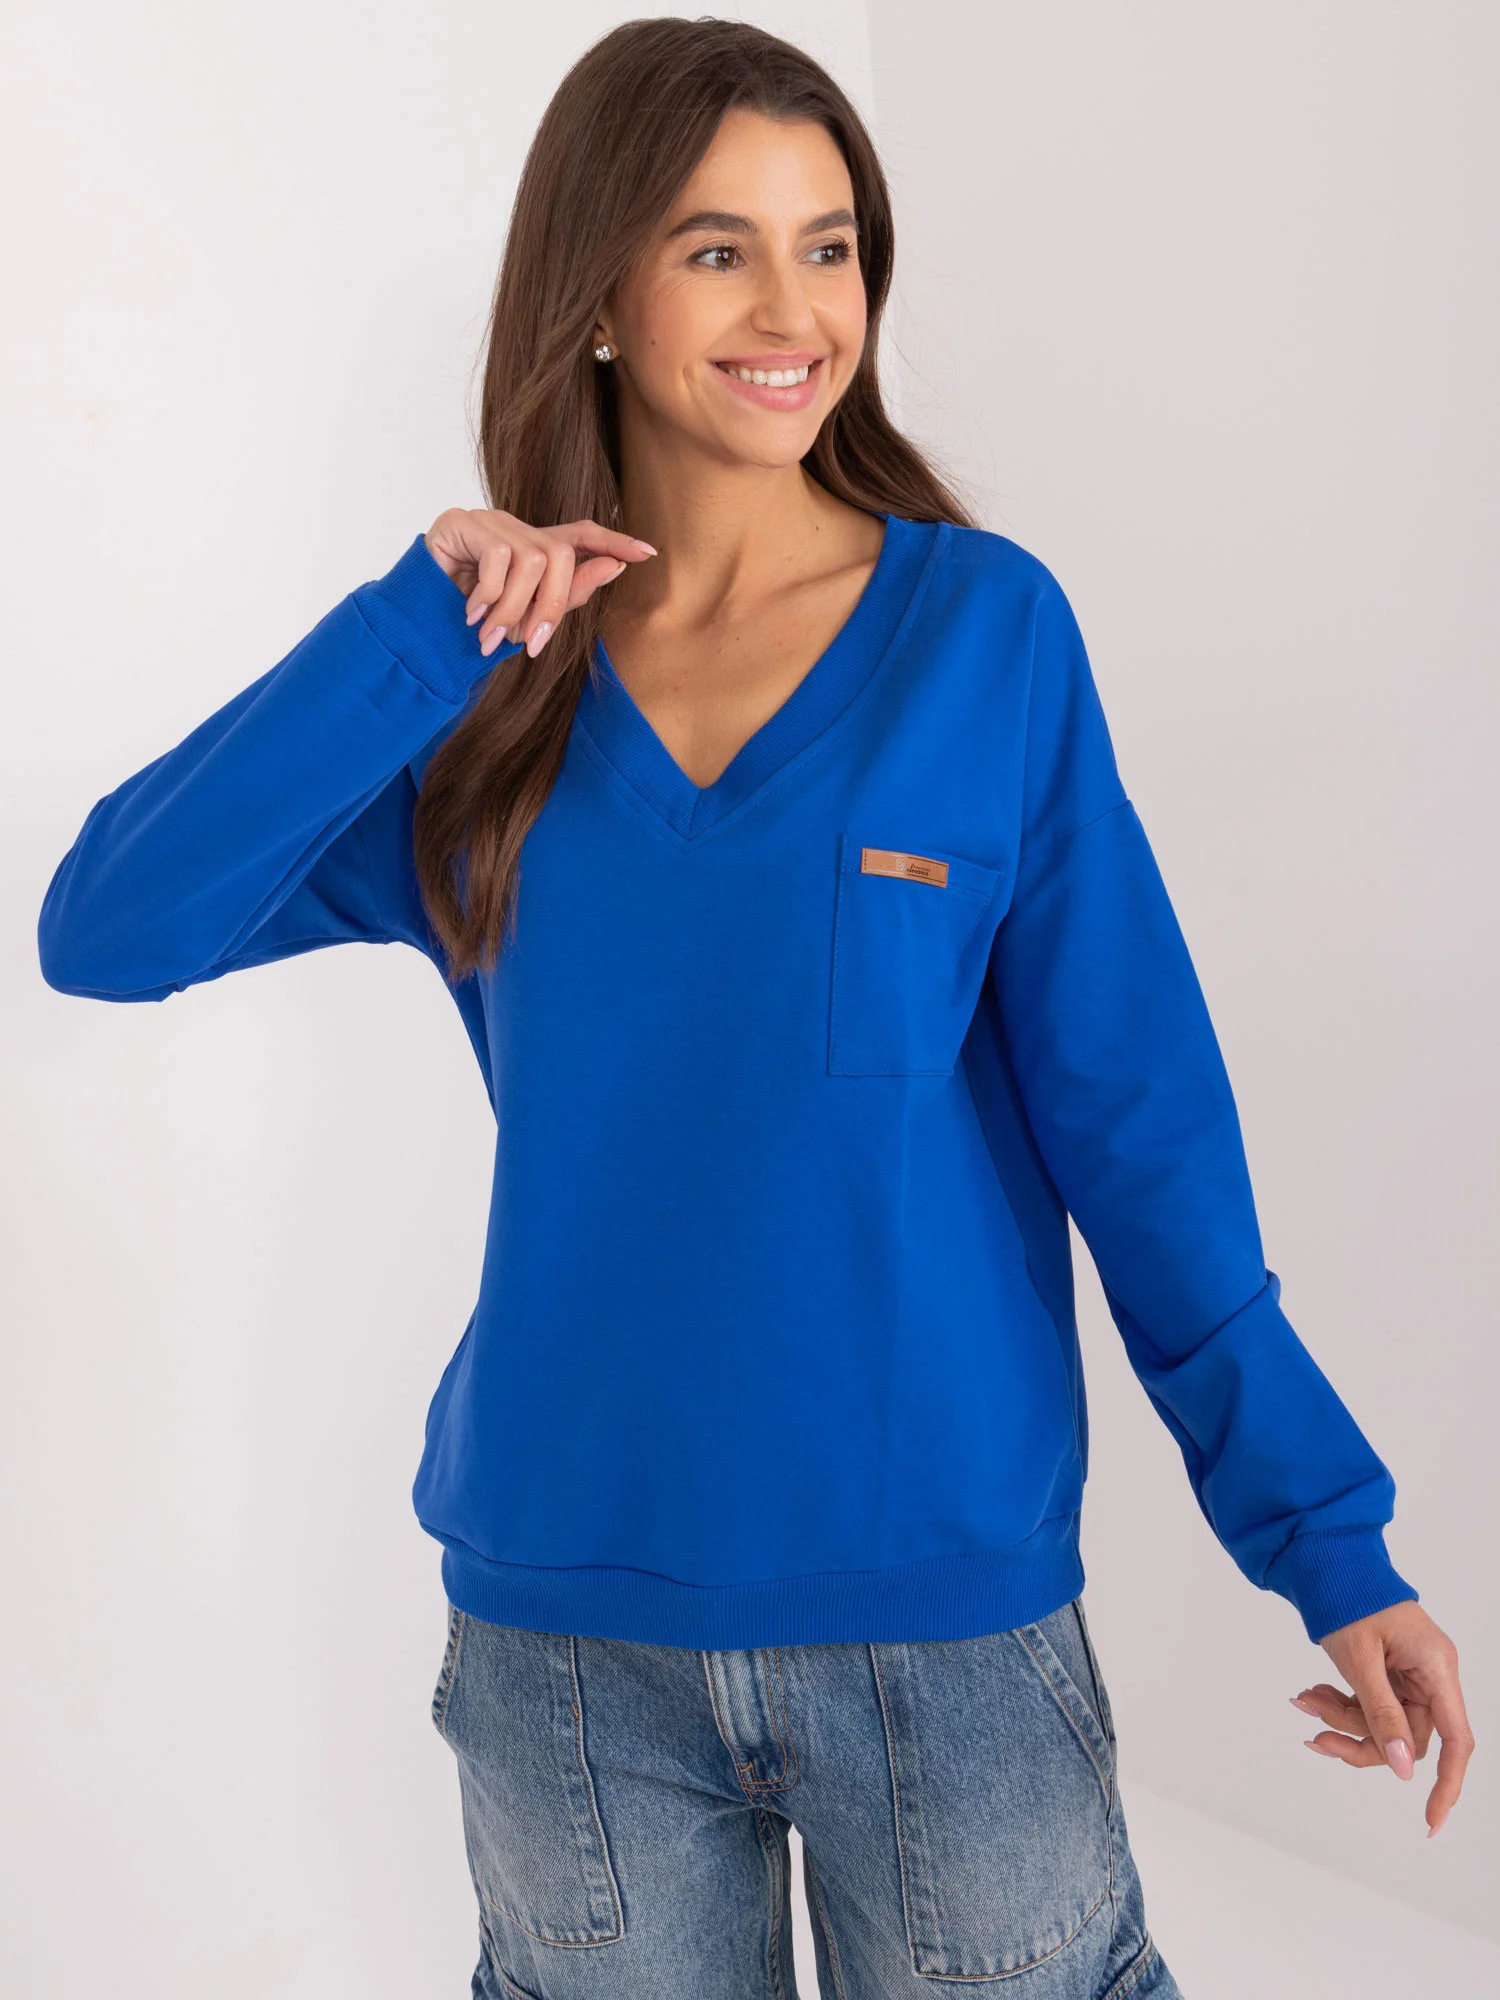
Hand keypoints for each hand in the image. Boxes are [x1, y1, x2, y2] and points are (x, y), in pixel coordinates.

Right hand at [424, 508, 656, 659]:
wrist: (417, 622)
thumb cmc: (476, 621)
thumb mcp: (528, 617)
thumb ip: (568, 594)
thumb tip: (615, 567)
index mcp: (536, 548)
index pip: (582, 535)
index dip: (614, 541)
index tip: (649, 554)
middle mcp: (516, 528)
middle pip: (559, 555)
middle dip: (550, 606)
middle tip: (531, 645)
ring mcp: (489, 521)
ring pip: (529, 560)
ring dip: (513, 609)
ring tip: (492, 637)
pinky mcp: (461, 522)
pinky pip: (496, 556)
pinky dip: (488, 594)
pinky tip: (471, 613)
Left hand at [1289, 1599, 1473, 1837]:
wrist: (1328, 1559)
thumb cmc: (1348, 1596)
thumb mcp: (1360, 1660)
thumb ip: (1382, 1715)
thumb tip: (1403, 1769)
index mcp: (1436, 1669)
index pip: (1456, 1742)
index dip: (1448, 1786)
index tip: (1430, 1823)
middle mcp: (1431, 1675)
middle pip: (1406, 1738)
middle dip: (1359, 1738)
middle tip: (1313, 1732)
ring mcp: (1411, 1675)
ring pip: (1384, 1725)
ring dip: (1343, 1720)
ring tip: (1304, 1699)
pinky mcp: (1390, 1673)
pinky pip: (1372, 1706)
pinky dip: (1342, 1704)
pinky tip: (1311, 1693)